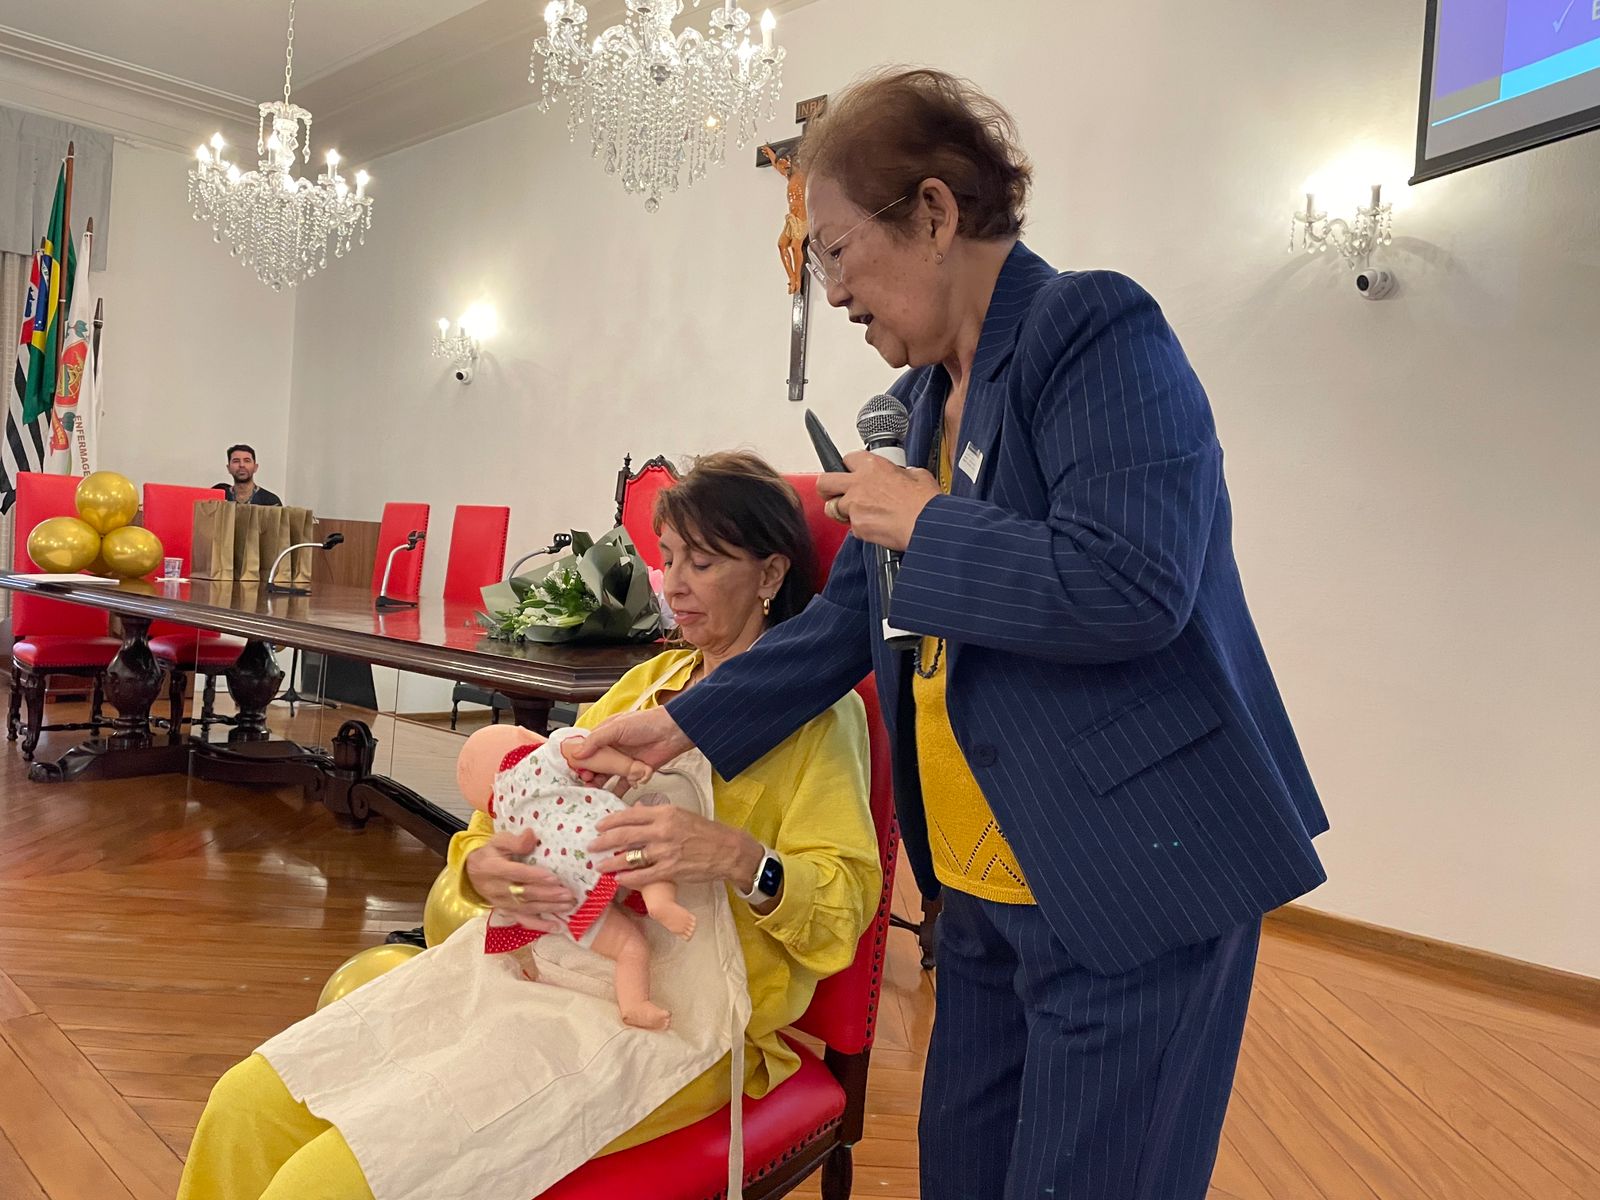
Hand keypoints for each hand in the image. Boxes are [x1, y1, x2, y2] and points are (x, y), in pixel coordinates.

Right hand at [464, 829, 575, 932]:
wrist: (472, 872)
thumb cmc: (490, 853)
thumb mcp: (498, 841)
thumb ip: (515, 840)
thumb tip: (531, 834)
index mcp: (492, 868)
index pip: (516, 873)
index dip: (535, 876)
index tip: (554, 877)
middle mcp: (496, 888)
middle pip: (524, 893)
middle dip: (548, 894)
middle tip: (568, 894)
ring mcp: (501, 903)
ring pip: (527, 908)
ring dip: (548, 908)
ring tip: (567, 905)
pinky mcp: (506, 911)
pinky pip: (523, 920)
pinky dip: (539, 925)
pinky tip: (556, 927)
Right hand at [568, 708, 692, 783]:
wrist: (674, 732)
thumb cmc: (648, 722)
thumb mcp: (617, 726)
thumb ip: (597, 739)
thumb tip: (578, 752)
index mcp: (606, 735)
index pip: (587, 750)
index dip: (580, 760)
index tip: (575, 769)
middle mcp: (613, 749)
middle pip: (596, 766)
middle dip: (590, 775)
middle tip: (587, 782)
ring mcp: (624, 761)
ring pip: (608, 776)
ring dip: (602, 784)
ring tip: (597, 791)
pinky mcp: (636, 771)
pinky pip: (624, 784)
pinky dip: (620, 790)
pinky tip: (614, 794)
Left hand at [588, 804, 762, 891]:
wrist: (727, 850)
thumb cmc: (706, 832)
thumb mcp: (681, 814)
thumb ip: (658, 816)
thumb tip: (635, 815)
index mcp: (665, 813)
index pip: (630, 815)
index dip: (610, 821)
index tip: (598, 826)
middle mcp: (662, 830)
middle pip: (624, 835)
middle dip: (603, 841)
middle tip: (591, 846)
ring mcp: (665, 851)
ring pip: (629, 857)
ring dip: (611, 862)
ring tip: (599, 866)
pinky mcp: (670, 870)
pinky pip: (642, 875)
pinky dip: (627, 878)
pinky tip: (618, 879)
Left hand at [817, 451, 939, 551]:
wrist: (927, 525)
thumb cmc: (925, 503)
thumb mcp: (918, 475)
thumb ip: (902, 472)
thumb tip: (903, 475)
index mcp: (873, 466)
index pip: (847, 459)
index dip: (849, 467)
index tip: (851, 473)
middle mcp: (859, 484)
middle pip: (824, 482)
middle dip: (826, 489)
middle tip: (834, 494)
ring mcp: (855, 506)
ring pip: (833, 509)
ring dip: (842, 512)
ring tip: (860, 515)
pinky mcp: (857, 526)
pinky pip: (852, 528)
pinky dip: (861, 529)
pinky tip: (876, 527)